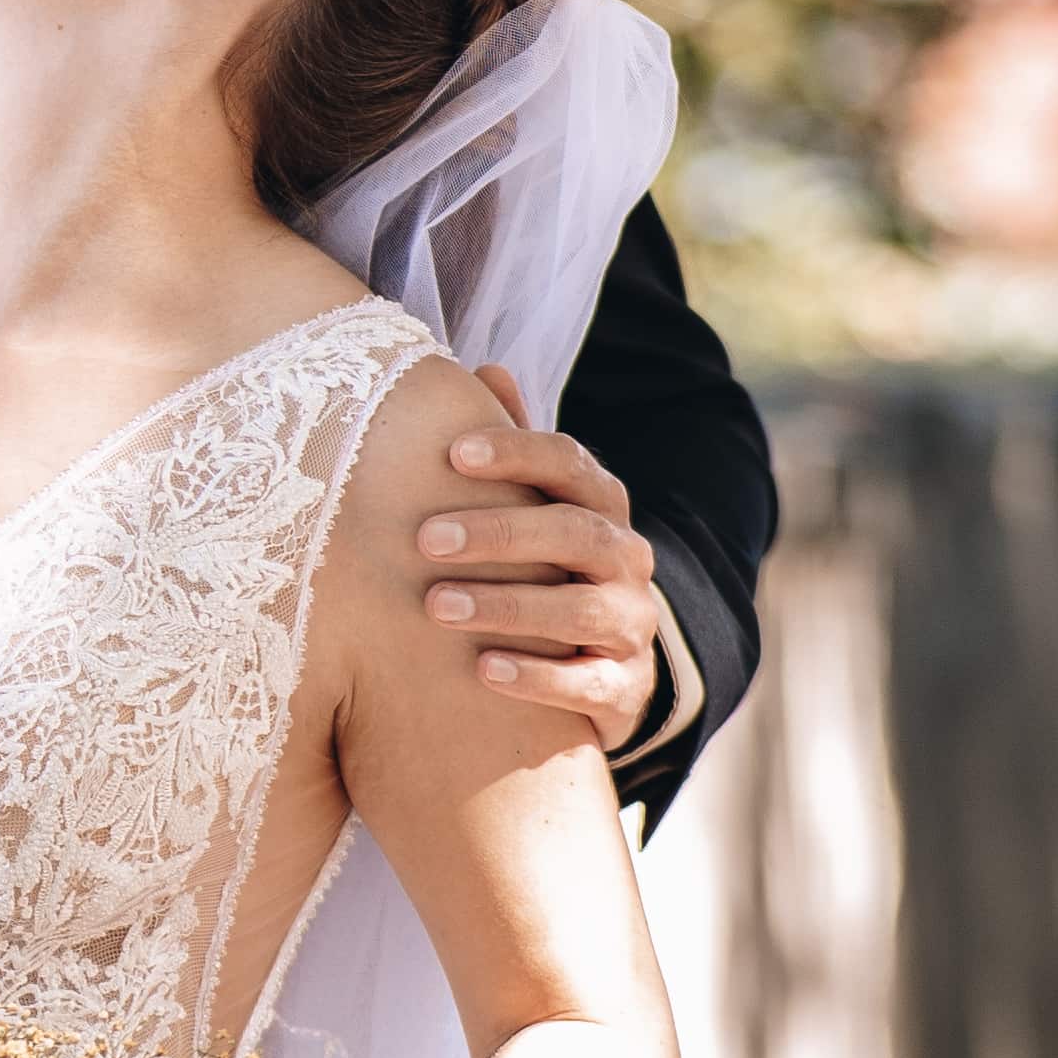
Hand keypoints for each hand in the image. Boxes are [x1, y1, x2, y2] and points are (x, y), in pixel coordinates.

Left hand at [414, 365, 666, 753]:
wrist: (592, 671)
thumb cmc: (540, 571)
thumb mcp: (528, 509)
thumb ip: (513, 451)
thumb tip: (490, 369)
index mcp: (599, 507)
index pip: (570, 464)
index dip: (517, 454)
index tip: (452, 454)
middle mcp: (625, 560)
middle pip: (576, 533)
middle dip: (501, 533)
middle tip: (425, 540)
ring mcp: (633, 624)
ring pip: (583, 609)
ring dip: (508, 604)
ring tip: (437, 607)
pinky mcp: (627, 688)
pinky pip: (591, 682)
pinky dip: (539, 676)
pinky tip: (484, 669)